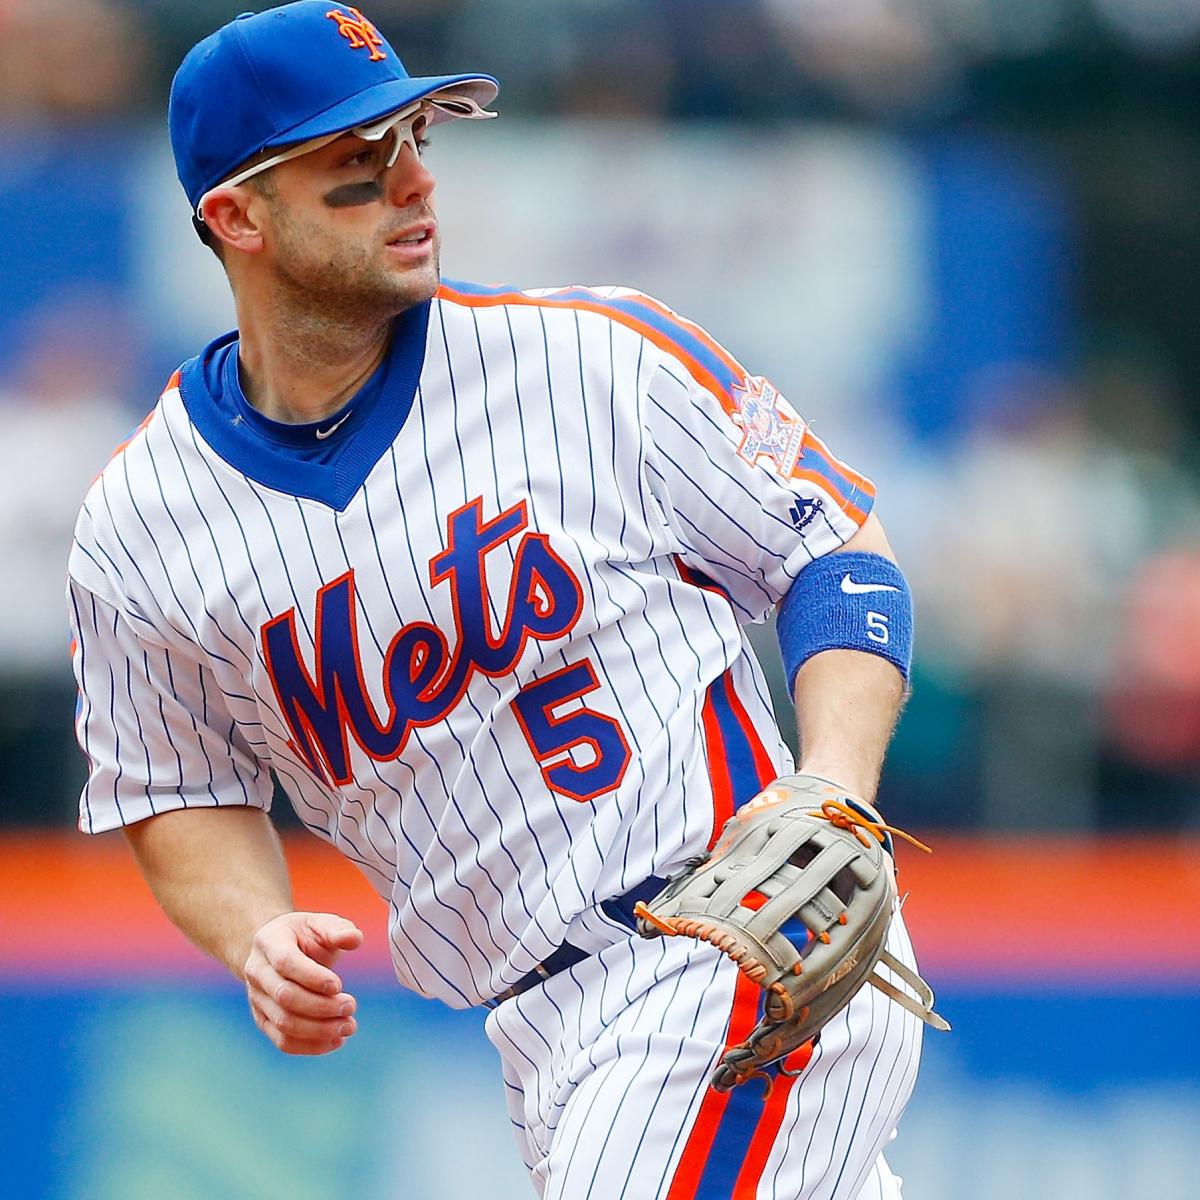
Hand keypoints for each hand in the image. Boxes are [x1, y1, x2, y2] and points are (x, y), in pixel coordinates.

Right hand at [243, 911, 363, 1054]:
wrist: (277, 950)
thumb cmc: (305, 935)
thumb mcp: (321, 923)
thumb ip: (338, 929)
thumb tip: (354, 938)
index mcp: (269, 941)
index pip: (285, 962)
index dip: (312, 977)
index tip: (339, 985)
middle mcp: (257, 971)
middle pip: (285, 996)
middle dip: (321, 1006)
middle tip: (350, 1006)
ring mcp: (257, 998)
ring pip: (284, 1023)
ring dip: (319, 1029)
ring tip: (349, 1026)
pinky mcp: (264, 1020)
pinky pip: (283, 1041)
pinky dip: (311, 1046)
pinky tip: (336, 1040)